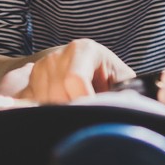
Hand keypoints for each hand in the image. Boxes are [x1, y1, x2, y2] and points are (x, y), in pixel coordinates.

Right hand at [17, 38, 135, 103]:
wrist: (91, 72)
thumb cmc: (111, 80)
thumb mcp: (123, 81)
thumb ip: (126, 90)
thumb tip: (135, 107)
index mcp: (85, 50)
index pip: (74, 80)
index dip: (84, 102)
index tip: (94, 114)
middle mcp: (59, 55)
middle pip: (57, 94)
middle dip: (72, 109)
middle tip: (87, 115)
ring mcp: (41, 67)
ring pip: (42, 101)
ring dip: (59, 112)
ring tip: (77, 110)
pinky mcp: (30, 81)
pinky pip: (29, 104)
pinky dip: (44, 113)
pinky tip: (60, 112)